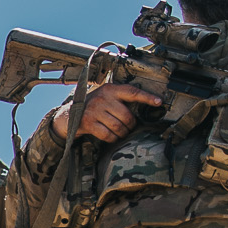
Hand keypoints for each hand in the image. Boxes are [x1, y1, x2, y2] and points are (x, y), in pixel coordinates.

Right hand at [48, 83, 163, 143]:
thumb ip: (121, 99)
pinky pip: (108, 135)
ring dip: (122, 133)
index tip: (159, 102)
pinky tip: (111, 136)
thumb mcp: (106, 97)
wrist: (69, 115)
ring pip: (118, 127)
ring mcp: (94, 110)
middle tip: (128, 127)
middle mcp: (103, 98)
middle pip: (127, 116)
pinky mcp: (88, 122)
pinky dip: (112, 138)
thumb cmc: (93, 107)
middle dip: (130, 125)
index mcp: (110, 89)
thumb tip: (143, 109)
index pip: (132, 92)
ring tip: (120, 132)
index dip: (147, 97)